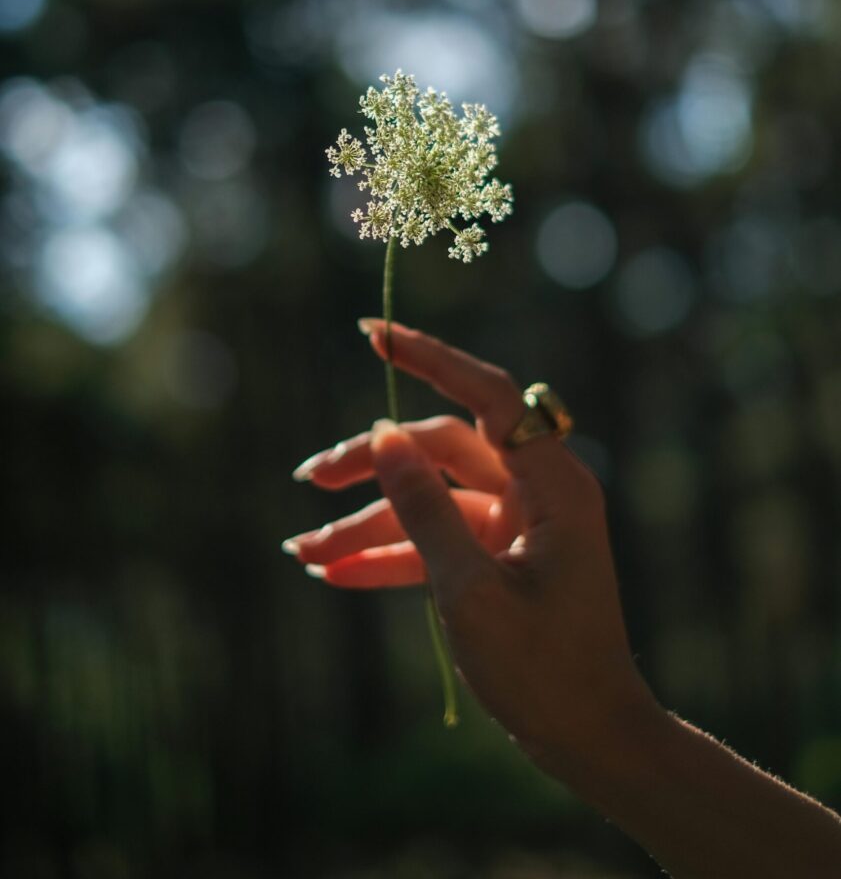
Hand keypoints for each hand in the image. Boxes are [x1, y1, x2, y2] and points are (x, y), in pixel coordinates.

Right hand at [286, 320, 655, 772]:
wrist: (590, 737)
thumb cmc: (545, 670)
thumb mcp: (470, 591)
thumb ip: (425, 509)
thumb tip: (383, 435)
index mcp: (552, 484)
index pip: (485, 395)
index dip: (429, 358)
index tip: (373, 332)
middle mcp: (537, 490)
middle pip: (441, 450)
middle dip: (372, 466)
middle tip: (308, 481)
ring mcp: (518, 523)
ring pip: (431, 497)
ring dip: (369, 520)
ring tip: (303, 551)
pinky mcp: (500, 555)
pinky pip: (438, 538)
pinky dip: (393, 552)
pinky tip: (336, 571)